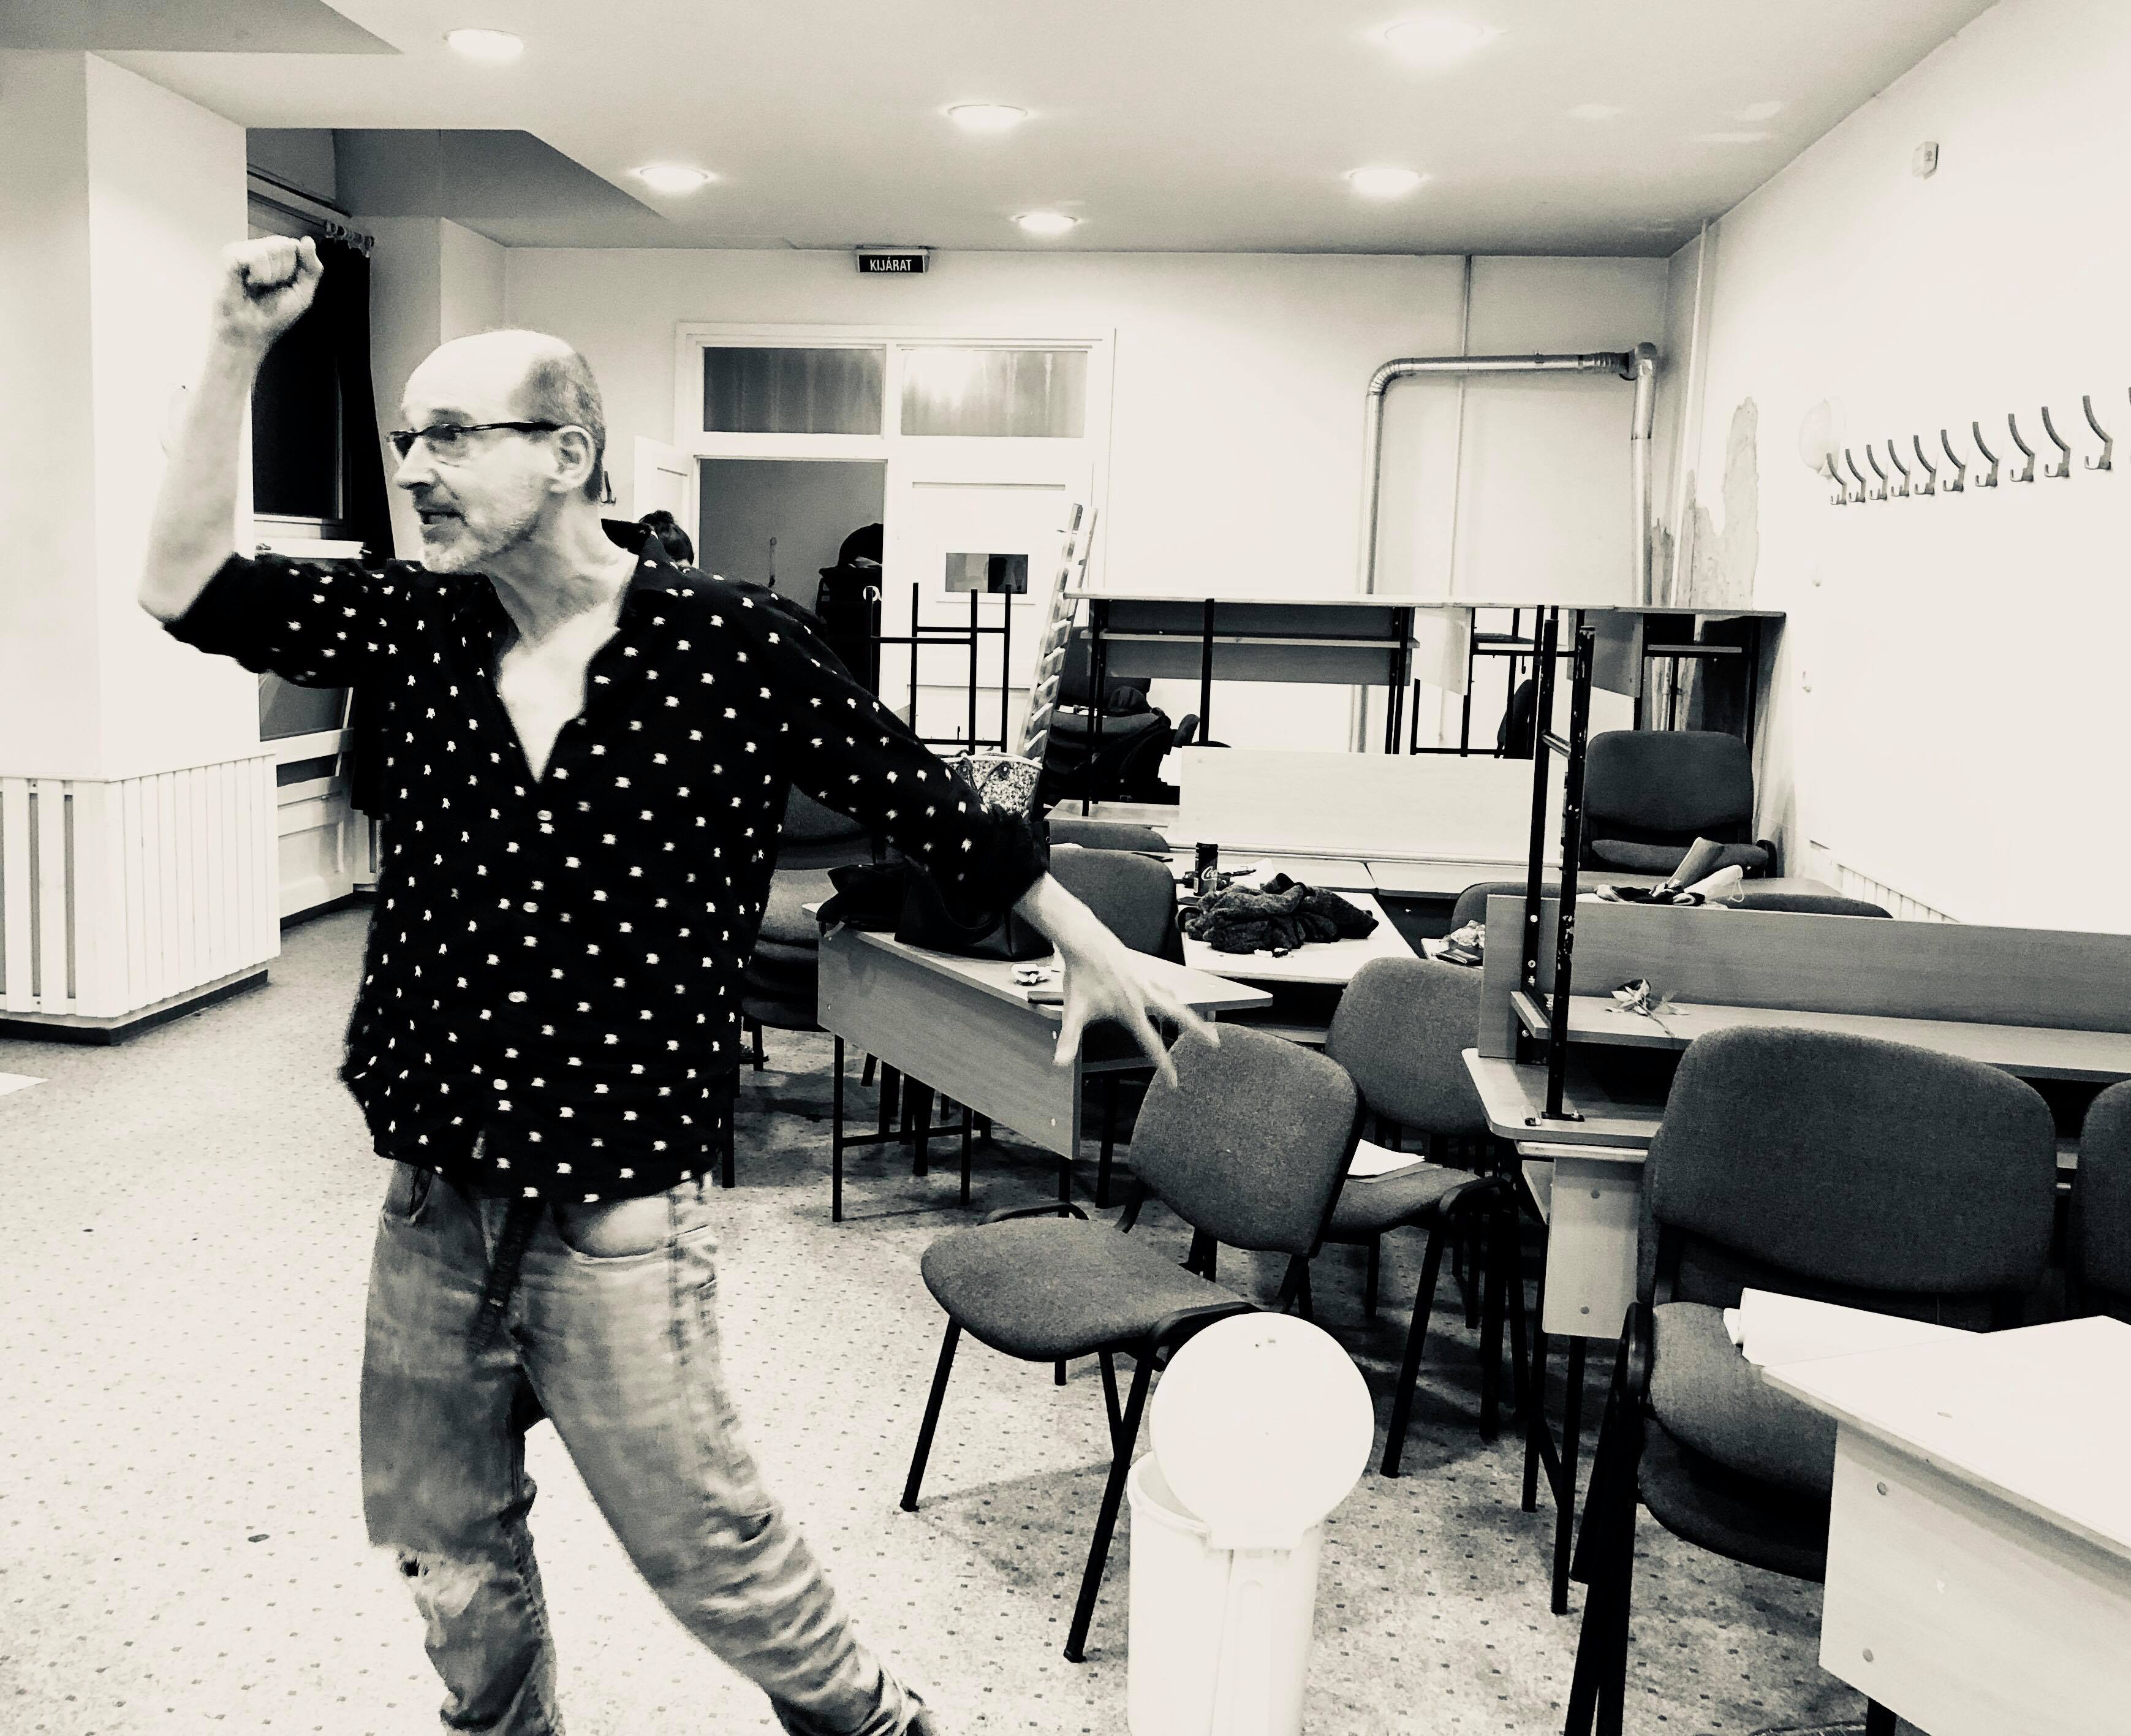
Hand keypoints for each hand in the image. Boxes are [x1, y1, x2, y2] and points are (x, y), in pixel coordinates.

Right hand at [211, 235, 322, 350]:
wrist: (251, 332)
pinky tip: (248, 283)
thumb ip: (312, 267)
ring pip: (271, 248)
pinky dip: (258, 274)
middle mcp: (260, 249)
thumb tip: (307, 240)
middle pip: (285, 245)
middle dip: (284, 272)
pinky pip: (254, 255)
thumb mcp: (303, 293)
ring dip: (272, 275)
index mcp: (277, 257)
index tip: (285, 286)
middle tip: (269, 288)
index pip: (295, 246)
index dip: (296, 269)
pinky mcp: (230, 256)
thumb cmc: (274, 315)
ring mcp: (244, 250)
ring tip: (257, 286)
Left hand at [1051, 923, 1215, 1086]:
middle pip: (1180, 1016)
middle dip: (1199, 1030)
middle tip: (1215, 1042)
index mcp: (1131, 1011)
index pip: (1152, 1045)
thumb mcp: (1073, 1012)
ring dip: (1187, 1012)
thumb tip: (1059, 1063)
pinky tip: (1169, 994)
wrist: (1085, 941)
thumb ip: (1068, 1040)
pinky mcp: (1142, 970)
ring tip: (1198, 1022)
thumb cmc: (1080, 975)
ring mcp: (1146, 980)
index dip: (1165, 1065)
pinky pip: (1162, 985)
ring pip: (1174, 998)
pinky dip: (1170, 993)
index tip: (1175, 1081)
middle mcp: (1144, 995)